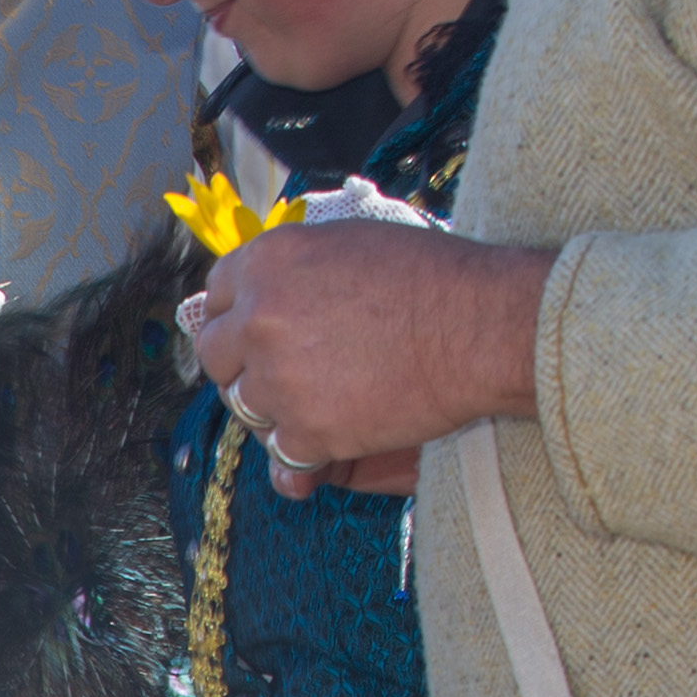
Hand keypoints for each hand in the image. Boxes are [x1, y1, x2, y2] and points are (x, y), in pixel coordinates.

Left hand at [182, 215, 551, 499]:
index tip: (253, 334)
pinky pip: (283, 454)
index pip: (215, 296)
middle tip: (282, 375)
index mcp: (268, 261)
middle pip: (216, 357)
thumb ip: (295, 267)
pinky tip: (335, 438)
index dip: (235, 317)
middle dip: (243, 367)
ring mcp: (278, 378)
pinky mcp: (306, 431)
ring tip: (322, 401)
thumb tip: (262, 289)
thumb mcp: (350, 243)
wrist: (480, 328)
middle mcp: (259, 317)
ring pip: (246, 408)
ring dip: (276, 409)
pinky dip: (305, 453)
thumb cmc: (432, 278)